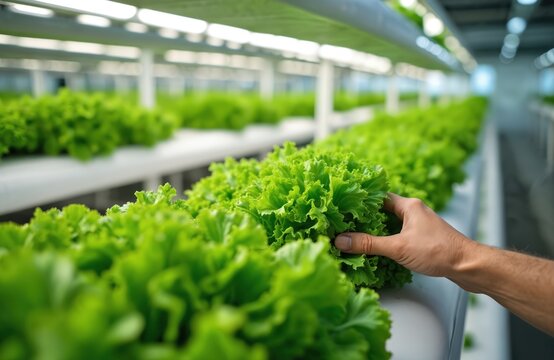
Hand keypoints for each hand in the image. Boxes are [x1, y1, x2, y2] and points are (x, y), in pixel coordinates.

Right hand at [334, 193, 474, 277]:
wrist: (469, 266)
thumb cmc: (438, 251)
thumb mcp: (398, 247)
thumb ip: (368, 244)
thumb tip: (341, 241)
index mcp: (409, 205)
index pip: (379, 196)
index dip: (361, 200)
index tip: (345, 206)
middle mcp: (415, 211)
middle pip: (384, 210)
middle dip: (367, 217)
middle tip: (347, 223)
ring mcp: (421, 225)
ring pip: (393, 223)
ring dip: (378, 230)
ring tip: (359, 236)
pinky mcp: (425, 238)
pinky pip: (401, 234)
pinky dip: (389, 239)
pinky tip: (381, 249)